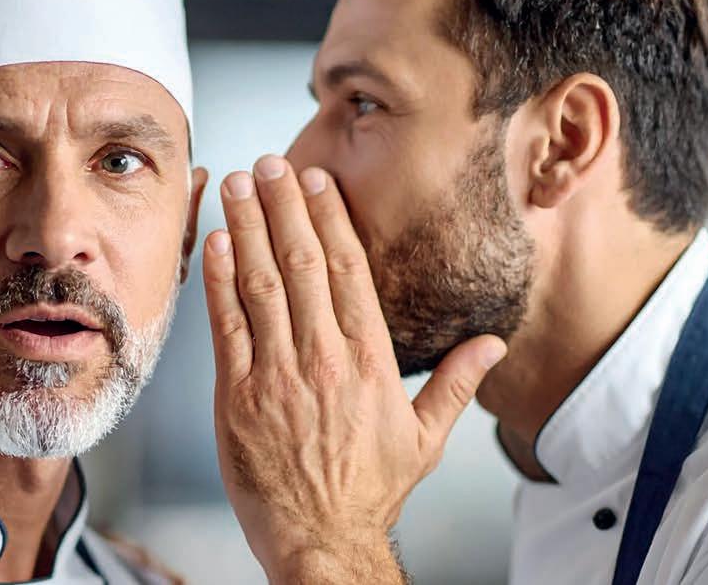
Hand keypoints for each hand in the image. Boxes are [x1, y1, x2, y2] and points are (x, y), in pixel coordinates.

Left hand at [203, 156, 505, 584]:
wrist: (323, 543)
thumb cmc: (370, 490)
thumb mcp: (425, 438)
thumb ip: (456, 383)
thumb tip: (493, 344)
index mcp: (369, 359)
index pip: (347, 269)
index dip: (329, 218)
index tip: (316, 181)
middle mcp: (324, 357)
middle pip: (301, 262)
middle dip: (283, 206)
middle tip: (269, 164)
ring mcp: (277, 374)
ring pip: (261, 283)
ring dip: (246, 227)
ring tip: (237, 185)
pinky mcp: (237, 395)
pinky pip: (226, 326)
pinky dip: (219, 281)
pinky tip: (215, 243)